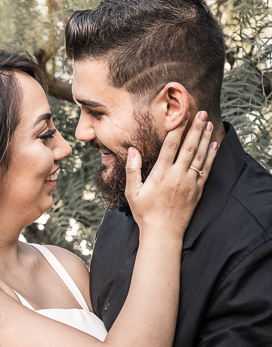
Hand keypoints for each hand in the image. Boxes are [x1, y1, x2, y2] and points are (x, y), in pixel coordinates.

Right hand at [125, 111, 217, 236]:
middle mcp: (177, 176)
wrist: (164, 233)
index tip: (181, 115)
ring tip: (209, 123)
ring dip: (205, 138)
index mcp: (161, 174)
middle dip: (195, 128)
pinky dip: (212, 155)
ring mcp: (190, 183)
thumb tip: (132, 149)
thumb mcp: (132, 191)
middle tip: (201, 113)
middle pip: (189, 146)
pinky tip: (214, 144)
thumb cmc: (145, 212)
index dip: (177, 128)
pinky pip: (207, 169)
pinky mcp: (198, 190)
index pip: (171, 145)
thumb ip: (133, 169)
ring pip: (200, 156)